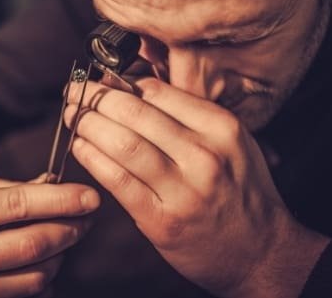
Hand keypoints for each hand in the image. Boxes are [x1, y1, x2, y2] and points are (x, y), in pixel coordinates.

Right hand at [0, 172, 99, 297]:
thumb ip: (14, 188)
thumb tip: (60, 188)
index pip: (17, 207)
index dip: (61, 201)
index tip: (90, 196)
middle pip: (30, 247)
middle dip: (70, 229)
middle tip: (88, 214)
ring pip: (34, 278)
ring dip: (62, 254)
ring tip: (68, 233)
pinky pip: (24, 296)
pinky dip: (46, 277)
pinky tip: (47, 257)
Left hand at [65, 78, 328, 297]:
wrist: (259, 251)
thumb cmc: (239, 192)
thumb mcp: (230, 142)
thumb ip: (188, 115)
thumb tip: (132, 86)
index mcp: (221, 127)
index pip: (158, 91)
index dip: (120, 82)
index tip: (100, 79)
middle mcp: (204, 155)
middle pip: (135, 113)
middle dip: (95, 97)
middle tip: (75, 91)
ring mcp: (183, 189)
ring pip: (122, 143)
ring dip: (87, 124)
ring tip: (72, 115)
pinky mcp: (162, 219)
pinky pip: (117, 180)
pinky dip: (92, 158)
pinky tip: (79, 146)